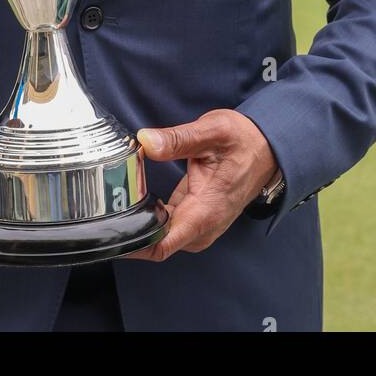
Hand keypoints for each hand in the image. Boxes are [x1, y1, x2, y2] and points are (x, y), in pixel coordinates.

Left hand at [126, 109, 277, 260]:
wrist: (268, 148)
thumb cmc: (244, 141)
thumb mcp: (212, 131)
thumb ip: (177, 139)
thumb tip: (145, 142)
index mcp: (206, 210)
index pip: (163, 244)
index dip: (134, 244)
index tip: (111, 233)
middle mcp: (204, 225)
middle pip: (158, 244)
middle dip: (131, 231)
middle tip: (106, 208)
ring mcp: (203, 225)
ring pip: (163, 237)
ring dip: (142, 224)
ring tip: (119, 202)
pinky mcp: (199, 218)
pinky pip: (170, 227)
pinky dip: (154, 217)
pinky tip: (140, 200)